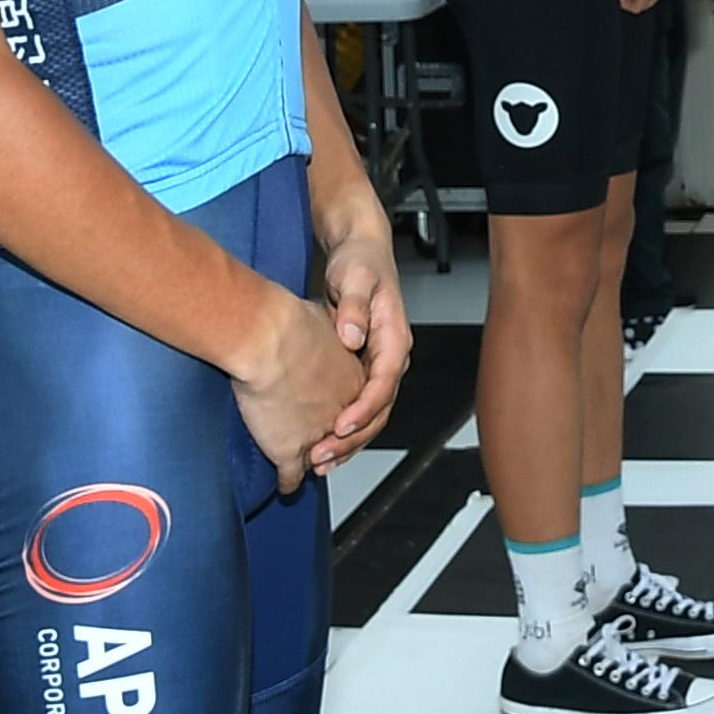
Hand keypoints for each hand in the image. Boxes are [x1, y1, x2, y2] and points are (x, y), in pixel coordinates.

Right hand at [230, 287, 366, 496]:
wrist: (268, 337)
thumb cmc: (290, 322)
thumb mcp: (324, 324)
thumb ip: (328, 338)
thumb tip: (323, 334)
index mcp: (356, 380)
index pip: (361, 408)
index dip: (348, 416)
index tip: (338, 421)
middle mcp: (343, 411)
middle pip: (347, 437)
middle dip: (336, 446)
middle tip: (326, 453)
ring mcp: (318, 434)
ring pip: (321, 459)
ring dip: (314, 465)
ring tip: (305, 467)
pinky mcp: (290, 450)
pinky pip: (292, 477)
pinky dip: (288, 483)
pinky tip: (285, 485)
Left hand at [308, 237, 412, 473]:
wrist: (358, 251)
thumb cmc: (359, 262)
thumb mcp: (355, 277)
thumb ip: (354, 307)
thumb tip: (352, 337)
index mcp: (394, 338)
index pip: (384, 382)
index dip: (363, 408)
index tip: (340, 425)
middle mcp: (390, 356)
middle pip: (379, 408)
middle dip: (353, 437)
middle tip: (322, 456)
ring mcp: (376, 364)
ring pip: (368, 413)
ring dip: (347, 441)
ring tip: (318, 462)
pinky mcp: (360, 367)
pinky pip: (355, 404)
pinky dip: (341, 427)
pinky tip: (319, 442)